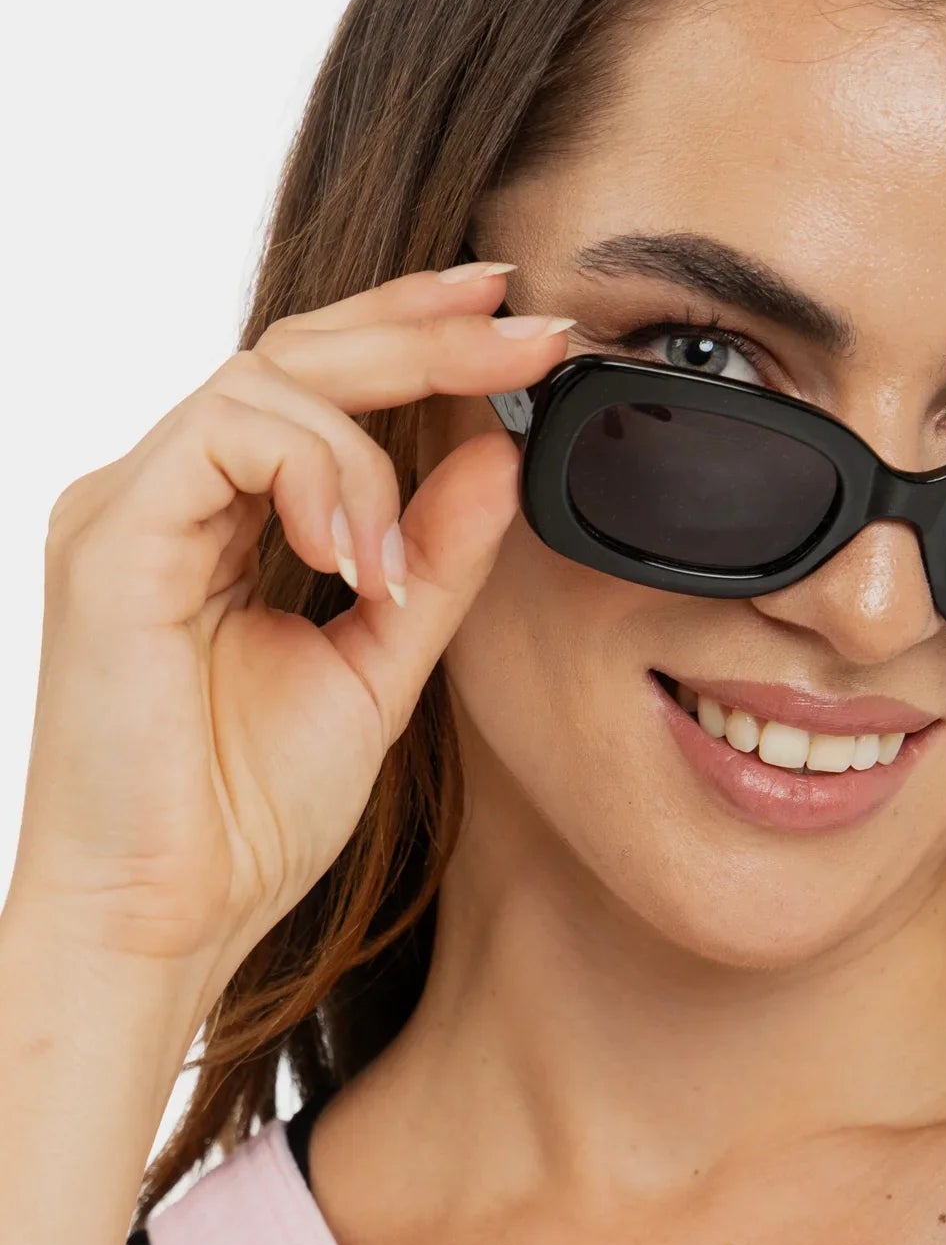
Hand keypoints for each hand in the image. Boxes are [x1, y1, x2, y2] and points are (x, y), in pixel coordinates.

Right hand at [12, 263, 569, 1007]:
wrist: (164, 918)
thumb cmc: (242, 819)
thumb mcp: (378, 671)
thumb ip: (435, 564)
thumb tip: (498, 457)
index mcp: (219, 520)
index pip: (321, 386)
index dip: (422, 338)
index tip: (525, 325)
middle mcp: (166, 496)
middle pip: (297, 350)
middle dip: (426, 332)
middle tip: (534, 331)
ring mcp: (130, 509)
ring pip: (265, 379)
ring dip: (369, 450)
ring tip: (396, 569)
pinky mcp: (111, 541)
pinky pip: (224, 436)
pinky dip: (315, 478)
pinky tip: (356, 562)